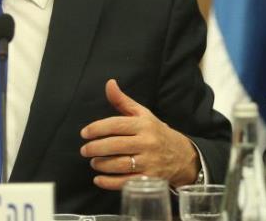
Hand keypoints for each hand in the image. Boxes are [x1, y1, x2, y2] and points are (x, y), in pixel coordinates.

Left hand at [80, 79, 199, 189]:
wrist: (181, 155)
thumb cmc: (155, 132)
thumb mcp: (142, 114)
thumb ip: (122, 100)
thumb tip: (109, 83)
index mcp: (144, 125)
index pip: (116, 124)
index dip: (97, 128)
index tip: (84, 133)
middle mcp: (147, 142)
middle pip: (116, 145)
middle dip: (95, 148)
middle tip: (84, 150)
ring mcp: (149, 162)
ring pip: (119, 164)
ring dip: (101, 164)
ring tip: (94, 162)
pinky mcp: (149, 179)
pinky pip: (125, 182)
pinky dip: (109, 182)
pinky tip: (98, 179)